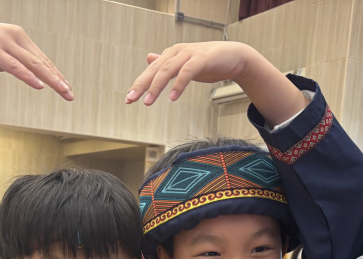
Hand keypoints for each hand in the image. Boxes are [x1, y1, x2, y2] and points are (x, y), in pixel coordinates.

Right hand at [0, 19, 72, 99]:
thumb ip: (13, 62)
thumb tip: (27, 74)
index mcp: (18, 37)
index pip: (41, 58)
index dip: (55, 74)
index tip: (66, 87)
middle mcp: (15, 37)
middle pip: (41, 62)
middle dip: (58, 79)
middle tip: (70, 95)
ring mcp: (4, 43)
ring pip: (33, 64)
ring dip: (50, 79)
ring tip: (63, 91)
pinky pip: (14, 66)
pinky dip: (27, 76)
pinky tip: (39, 86)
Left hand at [127, 41, 254, 104]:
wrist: (233, 57)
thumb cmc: (208, 62)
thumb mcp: (183, 63)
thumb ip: (166, 63)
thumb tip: (149, 58)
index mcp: (170, 55)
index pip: (151, 71)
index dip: (139, 84)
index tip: (128, 98)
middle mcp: (177, 52)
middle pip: (155, 70)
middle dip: (142, 85)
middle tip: (131, 99)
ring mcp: (189, 54)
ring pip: (168, 71)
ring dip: (156, 87)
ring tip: (148, 102)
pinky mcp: (202, 59)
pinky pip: (187, 72)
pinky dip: (179, 84)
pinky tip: (173, 97)